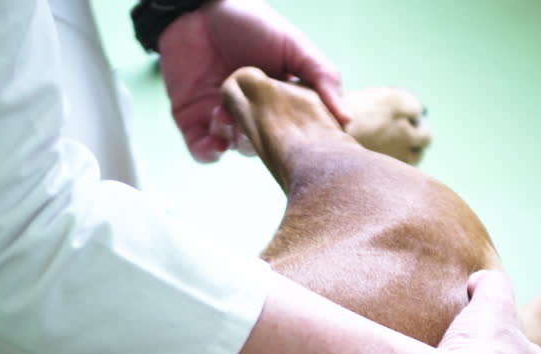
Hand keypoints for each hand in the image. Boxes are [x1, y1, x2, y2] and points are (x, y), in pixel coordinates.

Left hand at [157, 0, 348, 161]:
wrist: (197, 9)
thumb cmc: (249, 22)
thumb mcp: (295, 46)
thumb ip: (323, 77)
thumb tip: (347, 119)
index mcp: (282, 98)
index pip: (298, 131)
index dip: (301, 139)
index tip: (302, 137)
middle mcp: (256, 111)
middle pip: (268, 146)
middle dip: (265, 141)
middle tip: (258, 123)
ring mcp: (225, 117)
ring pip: (236, 149)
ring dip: (235, 140)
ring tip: (226, 116)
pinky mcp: (193, 120)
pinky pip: (203, 152)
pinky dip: (209, 153)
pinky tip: (215, 141)